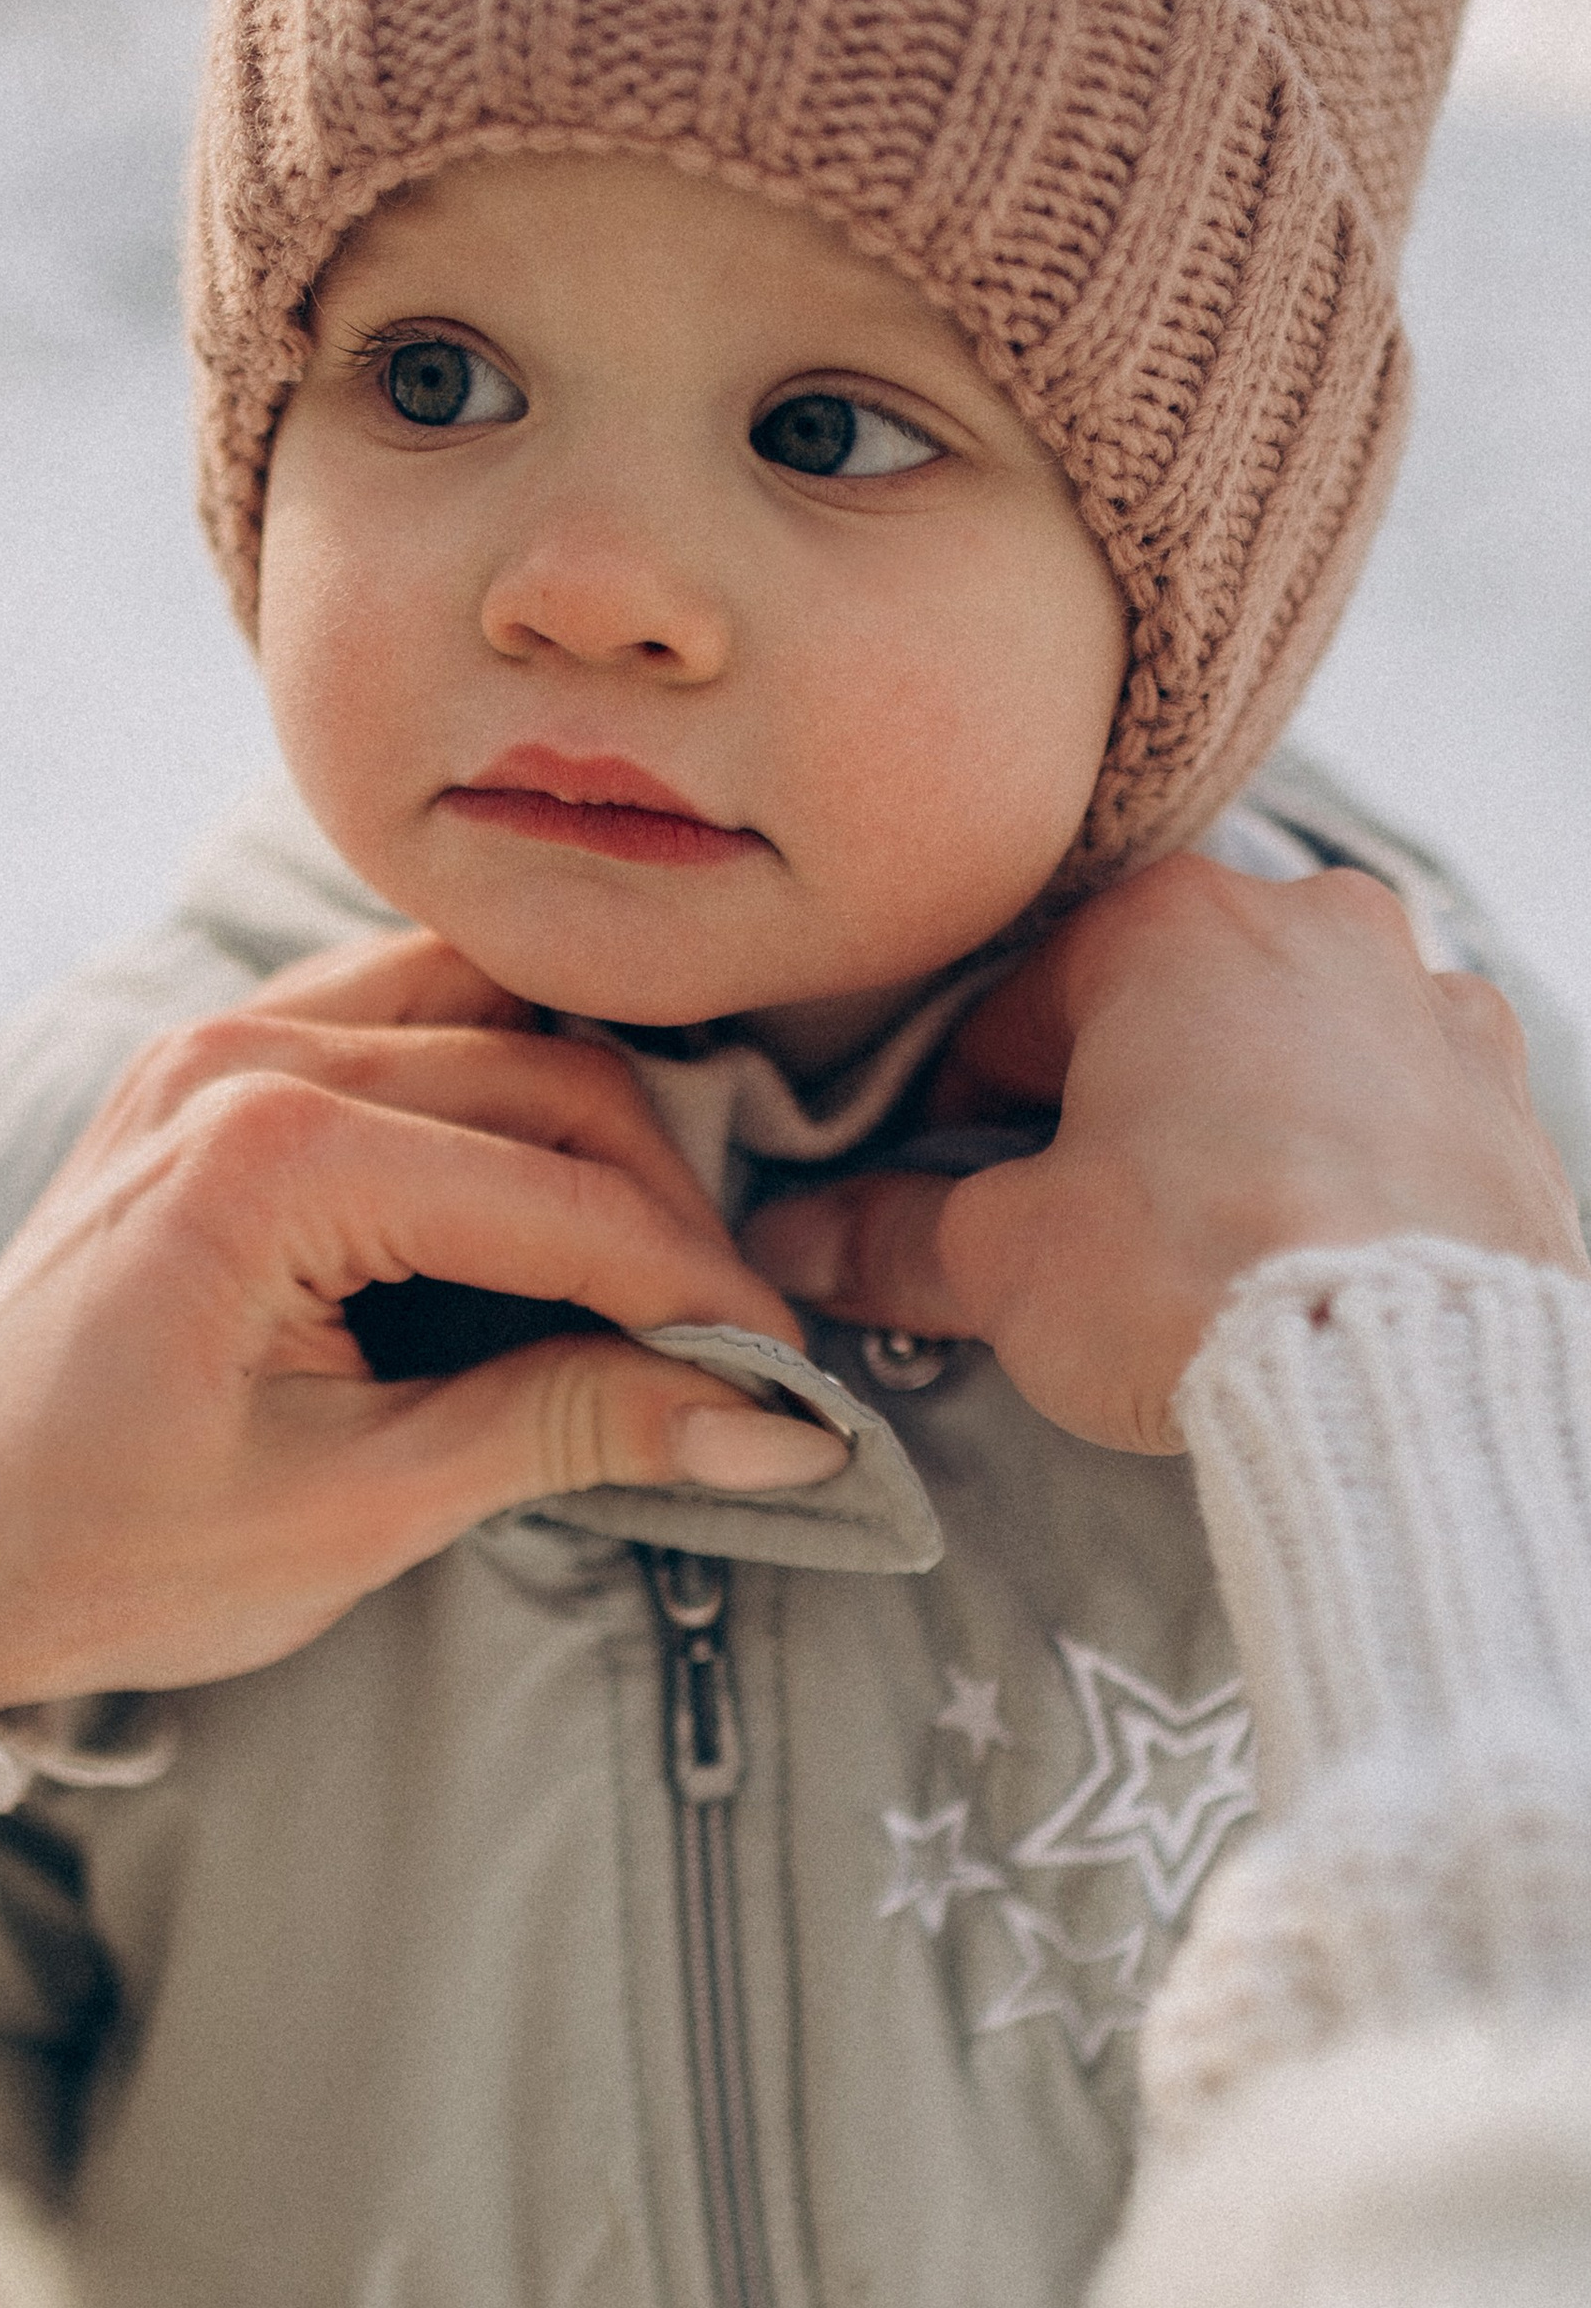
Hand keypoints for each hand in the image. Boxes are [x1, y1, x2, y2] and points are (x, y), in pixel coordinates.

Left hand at [0, 930, 839, 1707]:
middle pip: (547, 1076)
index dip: (697, 1291)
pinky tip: (545, 1196)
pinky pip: (405, 1012)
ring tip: (655, 1268)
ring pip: (490, 1009)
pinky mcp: (213, 1058)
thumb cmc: (108, 1550)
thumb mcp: (357, 1511)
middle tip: (737, 1344)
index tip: (791, 1380)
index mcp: (266, 1159)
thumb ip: (566, 1431)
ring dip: (591, 1124)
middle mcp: (242, 1055)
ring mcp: (219, 1038)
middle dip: (665, 1211)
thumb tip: (774, 1429)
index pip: (558, 1194)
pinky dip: (499, 1084)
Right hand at [745, 855, 1586, 1456]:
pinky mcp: (1509, 1101)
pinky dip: (1350, 1160)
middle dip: (1117, 1105)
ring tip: (1209, 1243)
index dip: (959, 1109)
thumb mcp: (1006, 1262)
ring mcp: (1431, 1006)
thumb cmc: (1201, 1281)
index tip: (953, 1188)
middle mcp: (1315, 927)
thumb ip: (895, 1235)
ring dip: (1243, 1120)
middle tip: (1082, 1224)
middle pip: (1165, 1012)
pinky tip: (1317, 1247)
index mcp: (1169, 923)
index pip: (1015, 1009)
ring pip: (1292, 1049)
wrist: (1411, 1383)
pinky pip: (1397, 1110)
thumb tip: (799, 1238)